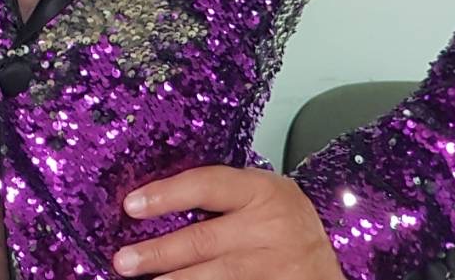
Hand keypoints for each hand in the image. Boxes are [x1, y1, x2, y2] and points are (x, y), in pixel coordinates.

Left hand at [112, 165, 346, 278]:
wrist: (330, 271)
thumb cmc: (290, 228)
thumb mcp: (266, 198)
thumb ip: (227, 198)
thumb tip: (161, 202)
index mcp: (264, 190)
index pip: (206, 184)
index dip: (166, 194)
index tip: (131, 205)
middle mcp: (271, 226)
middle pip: (203, 239)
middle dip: (159, 252)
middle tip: (124, 260)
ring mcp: (275, 266)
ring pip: (215, 276)